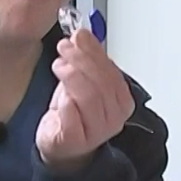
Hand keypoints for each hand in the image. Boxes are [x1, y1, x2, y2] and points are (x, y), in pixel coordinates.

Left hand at [36, 29, 133, 169]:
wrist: (63, 146)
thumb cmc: (75, 114)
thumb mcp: (84, 81)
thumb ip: (87, 59)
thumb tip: (83, 35)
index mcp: (121, 100)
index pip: (111, 71)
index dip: (94, 51)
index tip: (79, 36)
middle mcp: (114, 117)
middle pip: (101, 83)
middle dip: (81, 60)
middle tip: (65, 48)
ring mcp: (96, 130)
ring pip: (88, 97)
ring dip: (72, 76)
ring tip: (59, 66)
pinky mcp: (75, 140)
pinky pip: (72, 116)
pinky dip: (65, 102)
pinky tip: (59, 95)